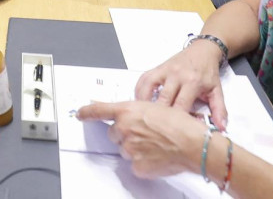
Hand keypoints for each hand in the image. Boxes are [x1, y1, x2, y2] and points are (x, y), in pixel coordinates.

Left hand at [76, 101, 205, 178]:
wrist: (192, 143)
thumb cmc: (180, 124)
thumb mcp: (156, 108)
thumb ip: (137, 114)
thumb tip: (131, 121)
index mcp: (128, 111)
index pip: (100, 110)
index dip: (88, 112)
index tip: (80, 114)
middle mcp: (124, 129)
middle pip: (115, 133)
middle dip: (125, 133)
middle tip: (144, 133)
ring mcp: (129, 148)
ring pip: (125, 149)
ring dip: (135, 147)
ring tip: (155, 144)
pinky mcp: (136, 166)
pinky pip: (134, 164)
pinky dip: (143, 161)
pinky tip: (157, 155)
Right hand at [135, 40, 227, 128]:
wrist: (203, 50)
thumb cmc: (208, 72)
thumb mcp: (217, 90)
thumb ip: (219, 110)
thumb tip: (221, 128)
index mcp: (193, 82)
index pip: (180, 105)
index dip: (175, 121)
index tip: (171, 133)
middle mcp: (177, 75)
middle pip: (163, 99)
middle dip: (158, 116)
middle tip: (153, 130)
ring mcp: (166, 70)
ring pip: (149, 88)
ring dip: (144, 104)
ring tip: (143, 117)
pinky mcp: (158, 67)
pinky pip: (144, 79)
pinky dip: (139, 91)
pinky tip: (139, 103)